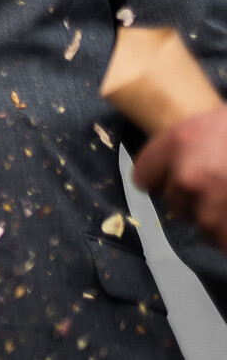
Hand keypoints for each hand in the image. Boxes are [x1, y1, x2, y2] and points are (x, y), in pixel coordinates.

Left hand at [132, 104, 226, 248]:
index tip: (171, 177)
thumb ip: (197, 143)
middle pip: (174, 202)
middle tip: (225, 184)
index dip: (160, 177)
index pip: (145, 174)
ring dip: (219, 218)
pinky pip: (222, 241)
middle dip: (196, 198)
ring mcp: (210, 210)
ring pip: (201, 225)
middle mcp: (188, 177)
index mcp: (180, 142)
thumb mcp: (222, 123)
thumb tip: (184, 160)